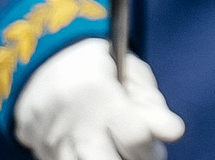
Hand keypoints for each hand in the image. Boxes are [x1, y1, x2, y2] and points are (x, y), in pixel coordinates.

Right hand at [11, 37, 184, 159]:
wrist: (41, 64)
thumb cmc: (96, 66)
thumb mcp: (130, 72)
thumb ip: (153, 103)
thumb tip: (173, 133)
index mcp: (98, 93)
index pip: (135, 138)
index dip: (153, 151)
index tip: (157, 150)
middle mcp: (72, 121)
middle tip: (137, 152)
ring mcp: (52, 141)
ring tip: (116, 149)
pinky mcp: (41, 152)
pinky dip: (86, 159)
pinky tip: (95, 149)